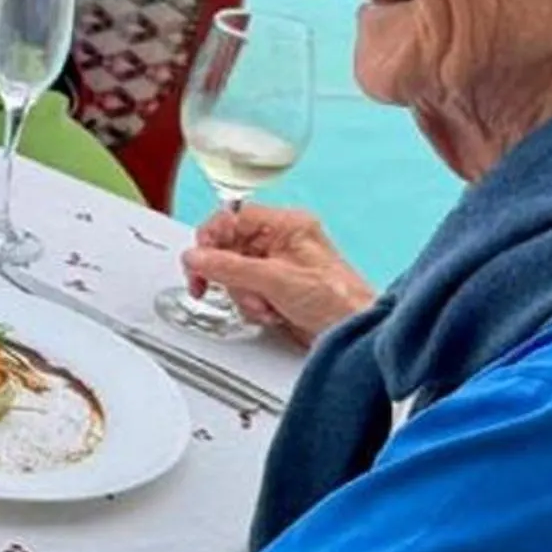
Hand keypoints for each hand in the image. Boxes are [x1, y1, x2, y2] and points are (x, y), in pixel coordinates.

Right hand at [184, 203, 373, 347]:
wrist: (355, 333)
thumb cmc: (338, 300)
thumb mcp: (275, 280)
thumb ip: (229, 267)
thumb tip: (196, 257)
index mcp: (286, 225)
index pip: (232, 218)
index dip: (211, 239)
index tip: (200, 262)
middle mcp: (281, 242)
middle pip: (228, 248)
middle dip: (231, 275)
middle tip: (229, 288)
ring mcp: (277, 266)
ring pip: (233, 274)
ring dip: (244, 295)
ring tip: (266, 305)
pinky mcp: (275, 290)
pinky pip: (245, 292)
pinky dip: (252, 306)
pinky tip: (271, 313)